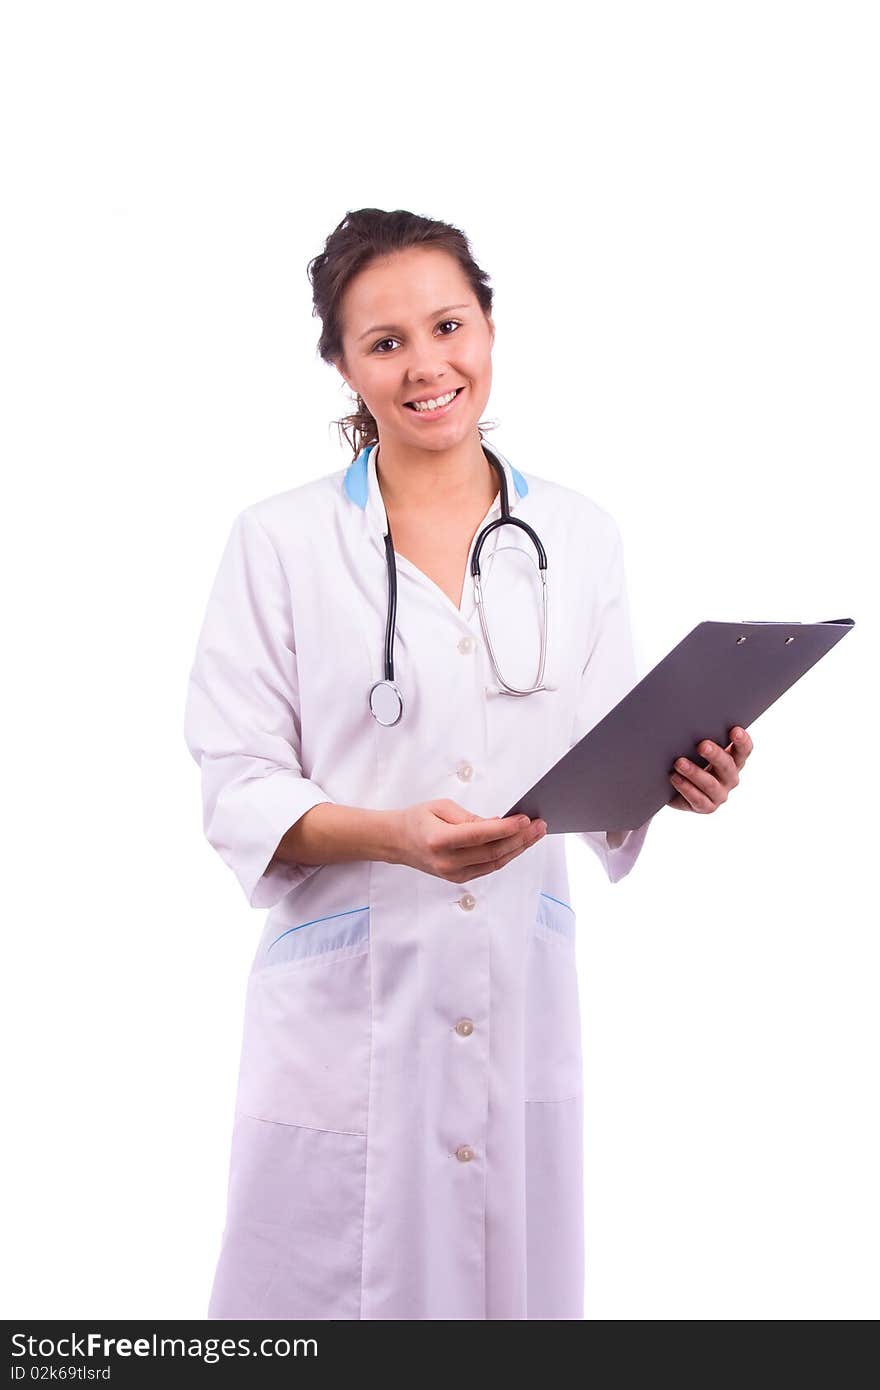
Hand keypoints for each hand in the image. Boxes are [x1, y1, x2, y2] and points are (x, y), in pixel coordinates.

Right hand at [393, 799, 546, 882]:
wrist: (397, 842)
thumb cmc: (417, 820)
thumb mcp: (441, 807)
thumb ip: (470, 817)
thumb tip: (498, 823)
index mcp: (440, 840)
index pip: (481, 835)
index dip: (506, 828)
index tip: (525, 819)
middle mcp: (448, 861)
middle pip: (493, 852)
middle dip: (521, 838)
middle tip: (539, 825)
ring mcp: (453, 874)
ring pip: (495, 863)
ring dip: (518, 848)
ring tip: (535, 834)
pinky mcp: (459, 878)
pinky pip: (489, 867)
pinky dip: (506, 855)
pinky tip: (518, 843)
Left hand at [666, 726, 753, 812]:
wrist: (671, 787)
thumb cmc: (687, 759)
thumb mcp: (695, 748)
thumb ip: (699, 738)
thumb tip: (689, 722)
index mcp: (733, 760)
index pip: (744, 751)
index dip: (742, 741)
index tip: (734, 730)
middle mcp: (730, 778)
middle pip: (727, 766)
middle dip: (715, 755)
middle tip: (702, 745)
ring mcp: (720, 794)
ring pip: (710, 784)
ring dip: (695, 772)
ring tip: (679, 762)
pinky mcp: (706, 807)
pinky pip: (698, 799)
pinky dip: (685, 787)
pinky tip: (675, 778)